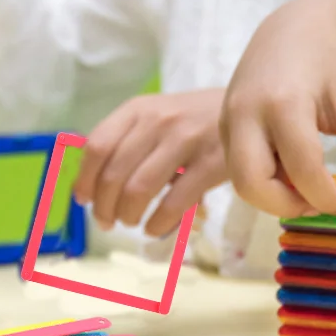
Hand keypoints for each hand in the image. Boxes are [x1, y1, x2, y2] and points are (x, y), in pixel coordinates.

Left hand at [73, 91, 229, 235]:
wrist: (249, 111)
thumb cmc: (193, 119)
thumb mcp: (156, 114)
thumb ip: (125, 140)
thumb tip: (90, 189)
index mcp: (139, 108)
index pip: (97, 147)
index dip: (85, 180)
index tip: (85, 201)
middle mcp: (159, 120)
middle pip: (114, 175)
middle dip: (105, 208)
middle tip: (109, 221)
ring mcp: (186, 140)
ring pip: (138, 190)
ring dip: (128, 216)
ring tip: (132, 222)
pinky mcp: (211, 163)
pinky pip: (173, 203)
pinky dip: (157, 224)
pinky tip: (156, 227)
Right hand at [220, 0, 335, 219]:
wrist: (293, 24)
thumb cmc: (326, 57)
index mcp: (283, 102)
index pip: (302, 171)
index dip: (328, 199)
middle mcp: (245, 113)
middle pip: (254, 186)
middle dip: (290, 206)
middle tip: (323, 202)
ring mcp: (227, 119)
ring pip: (241, 182)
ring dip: (275, 197)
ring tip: (310, 185)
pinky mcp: (222, 125)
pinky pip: (237, 168)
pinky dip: (264, 181)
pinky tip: (292, 169)